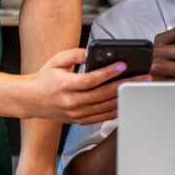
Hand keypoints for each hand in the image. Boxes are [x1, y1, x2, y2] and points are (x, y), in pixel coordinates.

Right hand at [26, 48, 148, 124]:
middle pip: (103, 94)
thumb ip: (74, 55)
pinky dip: (116, 109)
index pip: (91, 80)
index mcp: (65, 86)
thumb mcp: (56, 61)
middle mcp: (72, 102)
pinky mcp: (80, 120)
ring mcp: (77, 114)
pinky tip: (127, 100)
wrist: (32, 100)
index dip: (108, 73)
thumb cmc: (45, 78)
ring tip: (139, 87)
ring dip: (124, 97)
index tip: (123, 65)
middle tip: (142, 77)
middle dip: (125, 84)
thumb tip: (92, 53)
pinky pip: (102, 116)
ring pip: (106, 107)